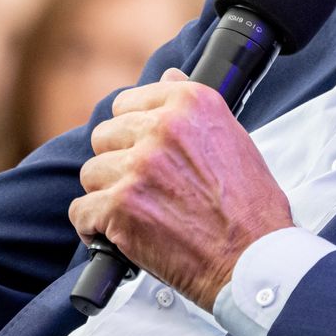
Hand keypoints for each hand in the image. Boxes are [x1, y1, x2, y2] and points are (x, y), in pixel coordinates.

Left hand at [68, 68, 294, 308]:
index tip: (140, 150)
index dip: (131, 131)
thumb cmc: (250, 208)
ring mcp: (138, 168)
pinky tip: (115, 234)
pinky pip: (81, 210)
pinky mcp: (120, 207)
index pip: (127, 102)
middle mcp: (162, 129)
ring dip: (106, 195)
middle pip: (104, 136)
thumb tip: (170, 75)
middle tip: (142, 188)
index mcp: (191, 104)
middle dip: (117, 163)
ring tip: (135, 213)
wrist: (254, 260)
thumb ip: (193, 110)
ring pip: (91, 173)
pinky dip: (94, 227)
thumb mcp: (234, 140)